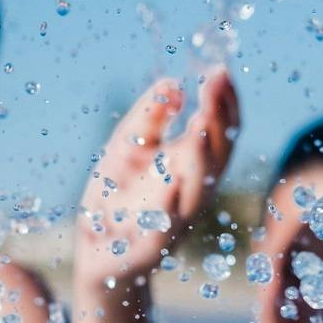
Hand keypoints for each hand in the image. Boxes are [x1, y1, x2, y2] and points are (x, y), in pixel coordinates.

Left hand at [77, 67, 239, 278]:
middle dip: (218, 119)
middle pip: (217, 156)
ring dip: (201, 158)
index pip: (220, 132)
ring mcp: (172, 221)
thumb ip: (150, 116)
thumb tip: (173, 86)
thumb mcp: (129, 146)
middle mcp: (190, 193)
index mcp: (191, 168)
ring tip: (199, 124)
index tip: (220, 69)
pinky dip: (168, 206)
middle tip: (214, 83)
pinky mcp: (146, 248)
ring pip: (197, 192)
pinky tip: (169, 179)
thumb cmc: (117, 196)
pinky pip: (161, 230)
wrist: (97, 253)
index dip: (225, 102)